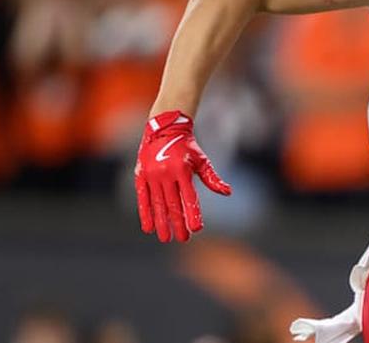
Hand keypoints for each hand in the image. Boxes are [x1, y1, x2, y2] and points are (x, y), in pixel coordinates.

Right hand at [135, 111, 230, 242]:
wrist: (165, 129)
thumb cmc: (187, 147)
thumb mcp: (202, 160)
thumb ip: (212, 178)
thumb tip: (228, 192)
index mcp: (182, 170)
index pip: (189, 197)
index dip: (193, 214)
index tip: (196, 229)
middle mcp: (166, 173)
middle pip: (173, 204)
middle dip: (178, 223)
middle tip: (182, 239)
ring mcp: (152, 175)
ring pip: (157, 204)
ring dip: (162, 222)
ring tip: (165, 238)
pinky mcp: (140, 176)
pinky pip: (143, 198)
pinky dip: (145, 213)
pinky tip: (148, 228)